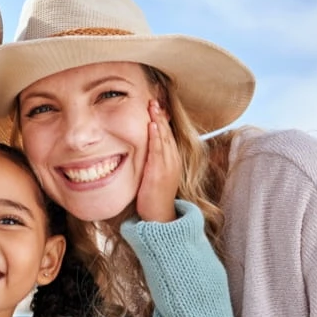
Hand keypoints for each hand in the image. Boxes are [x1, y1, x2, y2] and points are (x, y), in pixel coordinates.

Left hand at [135, 100, 179, 222]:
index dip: (162, 122)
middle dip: (160, 117)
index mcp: (172, 161)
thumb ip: (152, 163)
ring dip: (158, 121)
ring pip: (163, 139)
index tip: (156, 108)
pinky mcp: (159, 172)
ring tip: (152, 107)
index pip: (168, 137)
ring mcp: (167, 166)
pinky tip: (152, 126)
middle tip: (153, 100)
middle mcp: (172, 161)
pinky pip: (158, 150)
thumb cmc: (154, 198)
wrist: (159, 216)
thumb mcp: (155, 177)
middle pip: (167, 134)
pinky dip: (155, 136)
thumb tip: (144, 154)